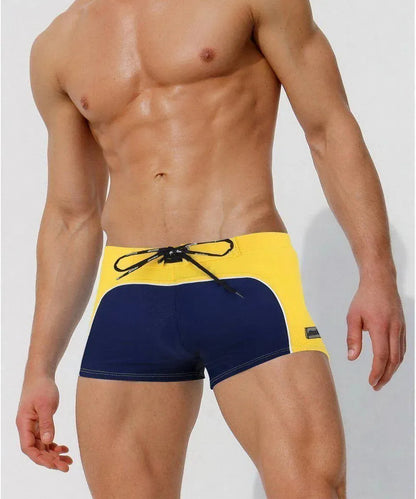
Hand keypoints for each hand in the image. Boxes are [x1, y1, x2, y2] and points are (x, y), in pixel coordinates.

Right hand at [16, 375, 72, 470]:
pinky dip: (54, 445)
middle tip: (66, 466)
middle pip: (37, 450)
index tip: (54, 464)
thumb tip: (49, 441)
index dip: (40, 458)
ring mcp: (33, 426)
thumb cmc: (41, 387)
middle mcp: (27, 428)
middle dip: (50, 460)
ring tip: (69, 461)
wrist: (41, 375)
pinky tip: (65, 449)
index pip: (28, 448)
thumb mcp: (45, 405)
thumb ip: (47, 423)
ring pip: (42, 446)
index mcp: (24, 424)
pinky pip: (46, 439)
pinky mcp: (41, 423)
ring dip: (54, 455)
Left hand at [346, 274, 405, 389]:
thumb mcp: (352, 317)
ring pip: (400, 355)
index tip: (371, 382)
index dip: (377, 372)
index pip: (381, 356)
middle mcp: (394, 329)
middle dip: (386, 376)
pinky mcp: (403, 327)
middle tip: (376, 386)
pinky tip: (389, 365)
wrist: (380, 282)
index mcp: (380, 327)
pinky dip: (396, 360)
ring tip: (382, 379)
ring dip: (392, 370)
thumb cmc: (364, 298)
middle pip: (393, 360)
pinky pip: (402, 347)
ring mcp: (401, 328)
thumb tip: (352, 357)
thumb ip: (353, 338)